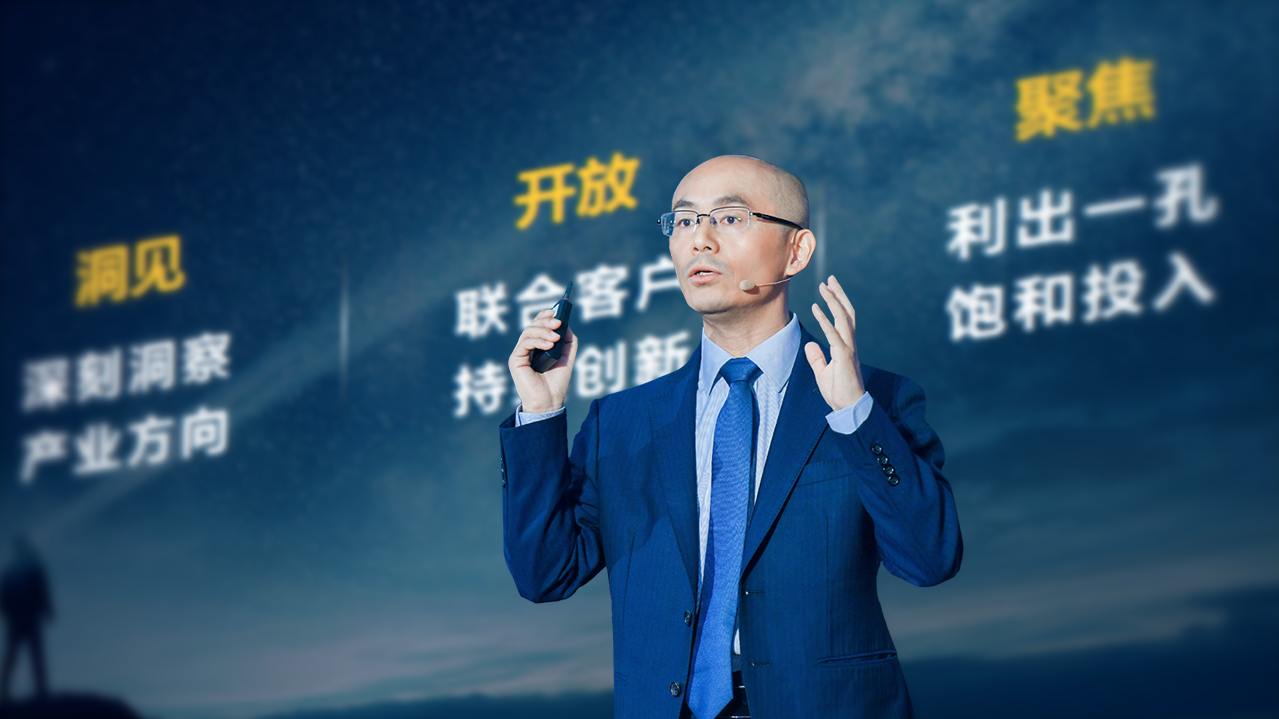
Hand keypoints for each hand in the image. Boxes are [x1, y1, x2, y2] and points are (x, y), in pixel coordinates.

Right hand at [508, 308, 577, 413]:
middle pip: (532, 325)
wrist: (549, 402)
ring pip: (528, 332)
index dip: (544, 315)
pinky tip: (549, 345)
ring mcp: (520, 353)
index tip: (556, 311)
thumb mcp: (567, 358)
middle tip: (558, 322)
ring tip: (555, 338)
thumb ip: (568, 341)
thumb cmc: (556, 383)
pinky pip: (524, 343)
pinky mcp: (515, 360)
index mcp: (537, 346)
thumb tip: (567, 325)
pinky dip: (538, 341)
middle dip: (545, 321)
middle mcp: (527, 348)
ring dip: (543, 331)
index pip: (537, 324)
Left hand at [804, 275, 864, 411]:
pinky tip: (816, 308)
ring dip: (833, 301)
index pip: (844, 319)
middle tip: (830, 278)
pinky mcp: (844, 357)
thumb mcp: (823, 373)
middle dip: (838, 295)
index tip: (830, 288)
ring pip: (843, 319)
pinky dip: (824, 320)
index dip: (838, 303)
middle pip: (846, 313)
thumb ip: (817, 359)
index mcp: (845, 346)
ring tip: (823, 286)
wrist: (848, 409)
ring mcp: (848, 349)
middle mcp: (849, 344)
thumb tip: (810, 346)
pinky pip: (833, 335)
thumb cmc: (839, 392)